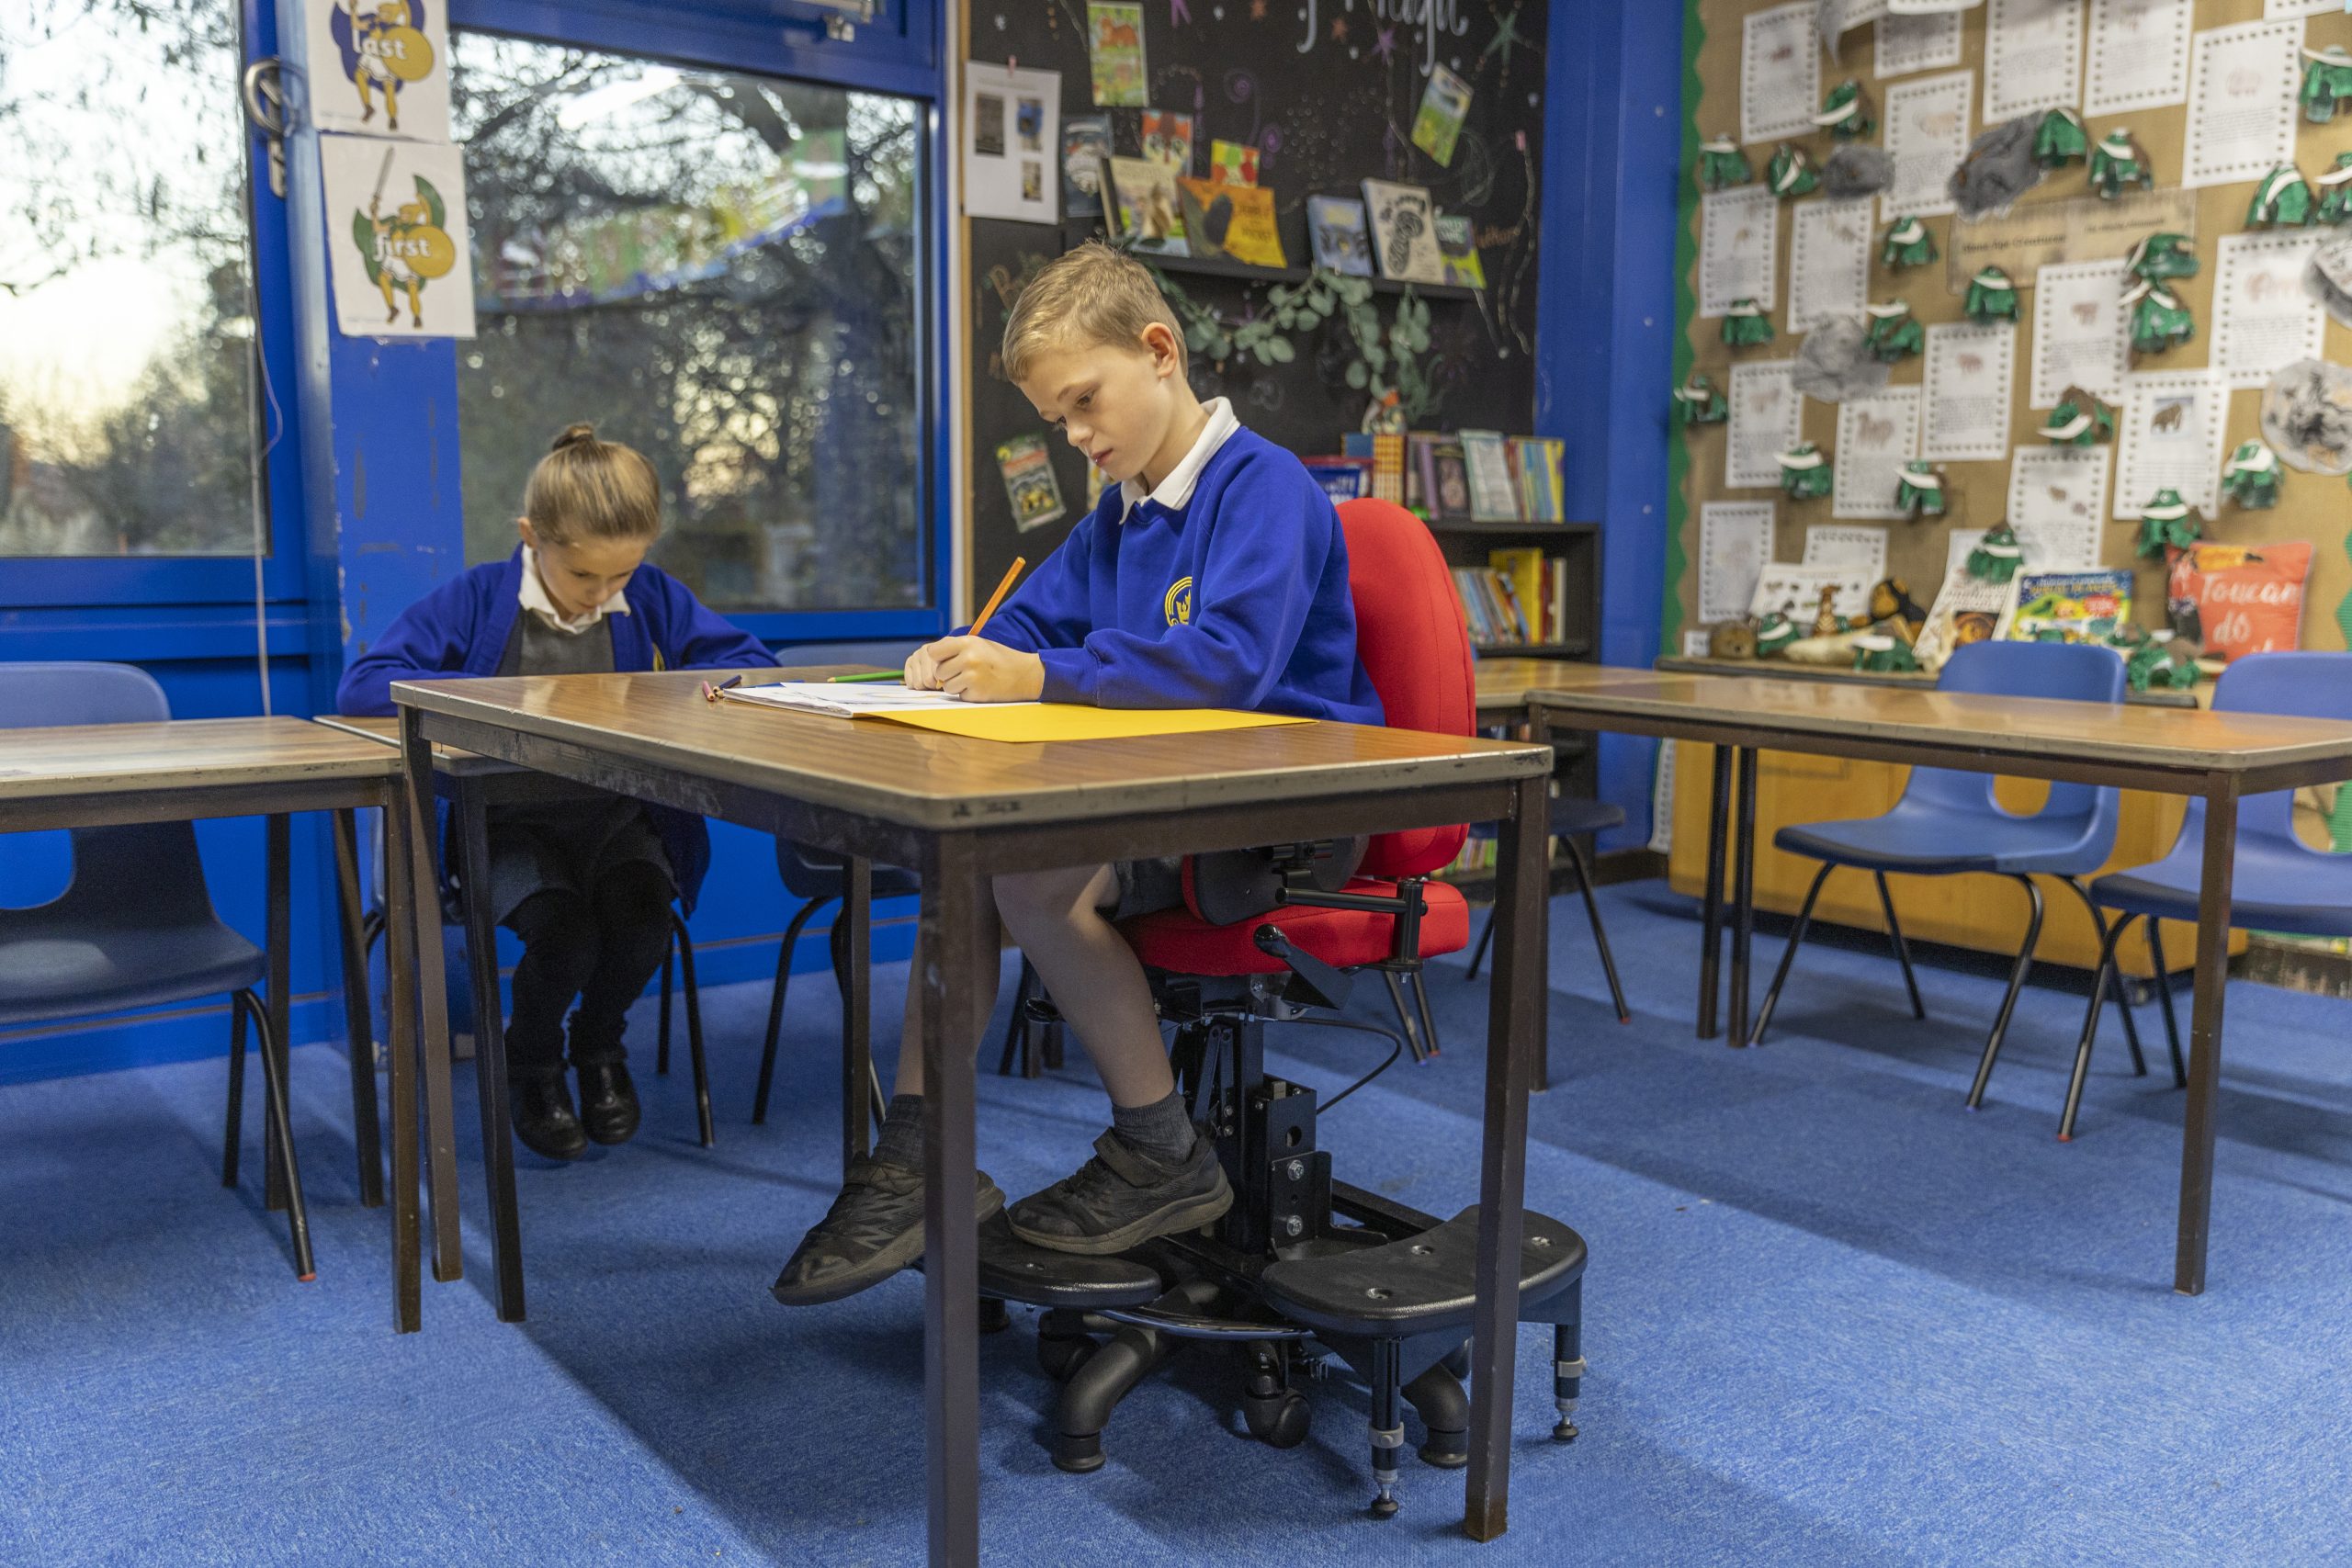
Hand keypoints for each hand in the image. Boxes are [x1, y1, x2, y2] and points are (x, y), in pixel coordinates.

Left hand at [907, 636, 1044, 701]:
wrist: (1023, 674)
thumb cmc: (997, 658)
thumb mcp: (977, 644)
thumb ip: (954, 648)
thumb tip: (929, 657)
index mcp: (967, 643)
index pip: (933, 652)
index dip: (937, 658)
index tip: (945, 660)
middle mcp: (968, 659)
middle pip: (938, 672)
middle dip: (947, 674)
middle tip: (963, 672)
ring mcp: (972, 677)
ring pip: (947, 687)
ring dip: (956, 686)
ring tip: (973, 679)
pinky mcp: (977, 694)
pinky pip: (960, 696)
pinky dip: (967, 694)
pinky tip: (981, 687)